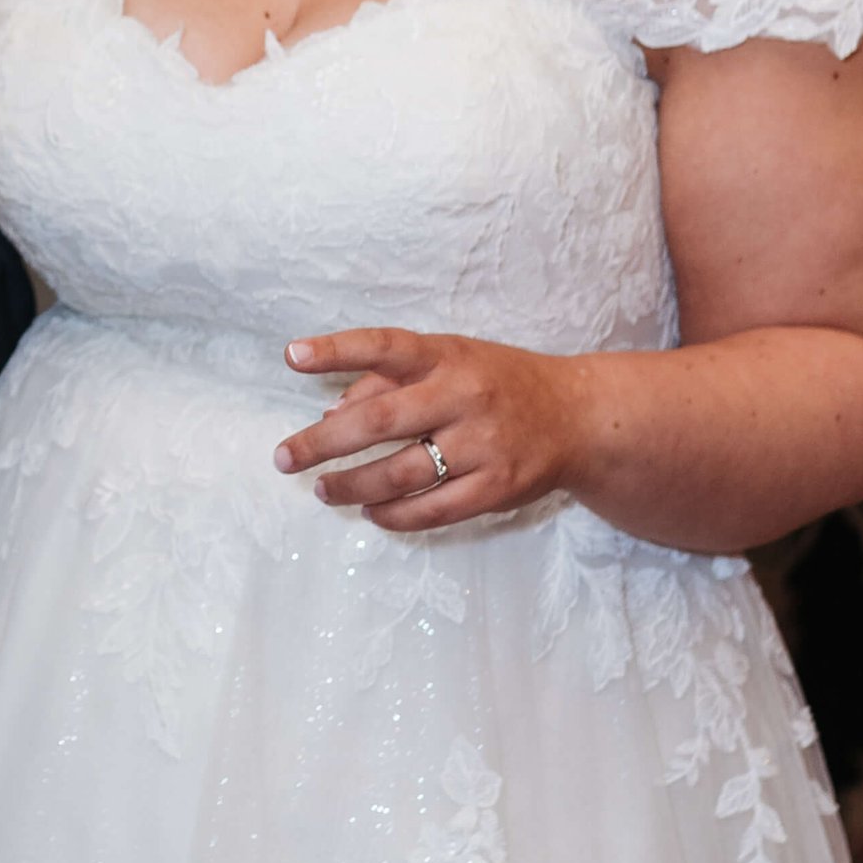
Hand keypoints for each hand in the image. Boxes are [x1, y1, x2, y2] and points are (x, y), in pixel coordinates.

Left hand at [275, 328, 587, 531]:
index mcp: (447, 356)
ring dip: (351, 487)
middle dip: (322, 443)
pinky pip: (433, 510)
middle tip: (284, 458)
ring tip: (323, 490)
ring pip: (399, 474)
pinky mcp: (498, 487)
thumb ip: (389, 381)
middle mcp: (464, 396)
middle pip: (379, 421)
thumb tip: (329, 415)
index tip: (291, 355)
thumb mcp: (451, 361)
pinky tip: (371, 513)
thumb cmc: (498, 383)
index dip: (336, 350)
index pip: (385, 346)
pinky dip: (393, 515)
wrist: (579, 417)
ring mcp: (483, 444)